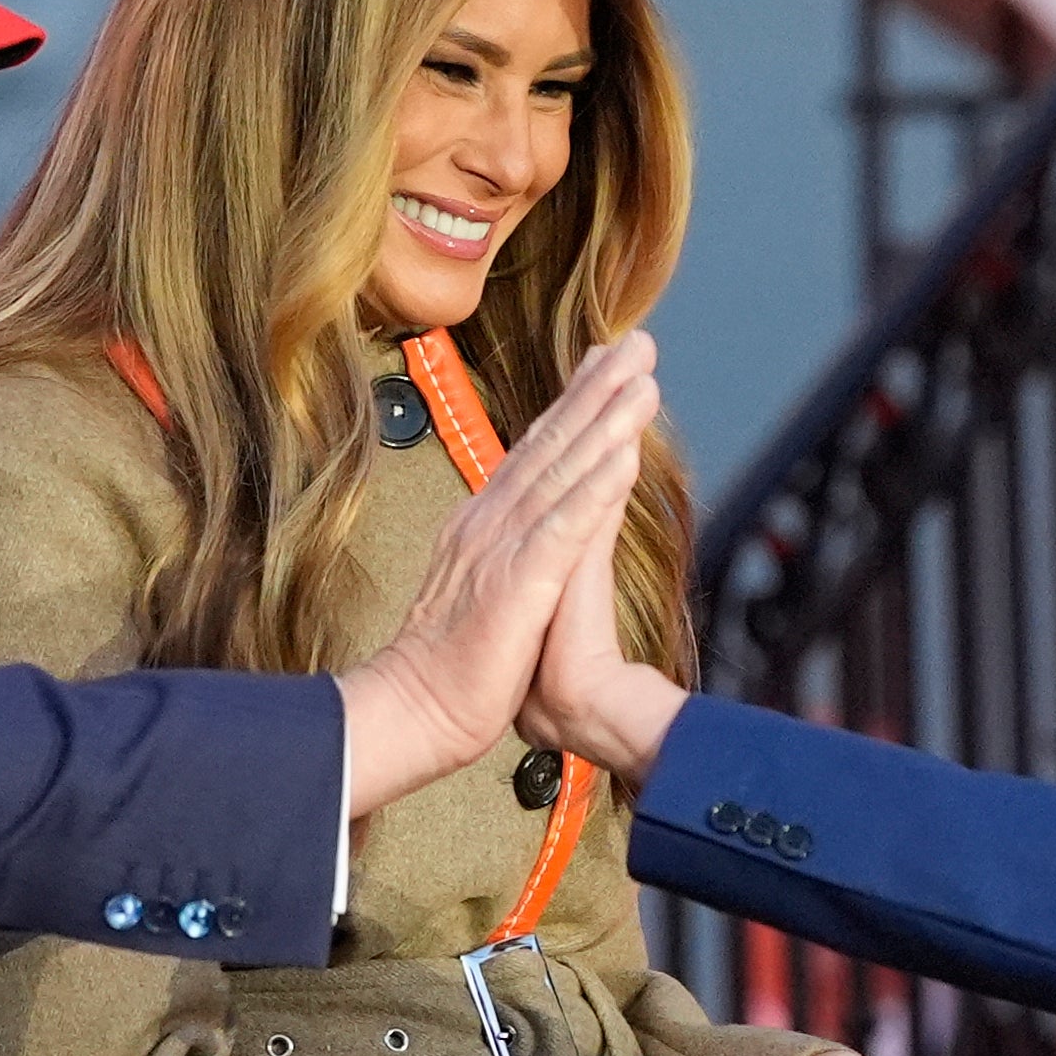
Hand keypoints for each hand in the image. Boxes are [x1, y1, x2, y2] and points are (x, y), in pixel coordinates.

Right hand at [337, 334, 657, 816]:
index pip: (534, 453)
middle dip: (598, 390)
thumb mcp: (479, 596)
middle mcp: (490, 523)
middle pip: (552, 443)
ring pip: (563, 471)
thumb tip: (522, 543)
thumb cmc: (449, 669)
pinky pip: (565, 527)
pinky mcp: (518, 583)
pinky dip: (595, 488)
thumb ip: (501, 559)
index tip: (604, 364)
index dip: (573, 404)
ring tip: (643, 379)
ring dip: (605, 421)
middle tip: (637, 343)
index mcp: (483, 527)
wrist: (412, 712)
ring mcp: (502, 548)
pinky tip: (624, 454)